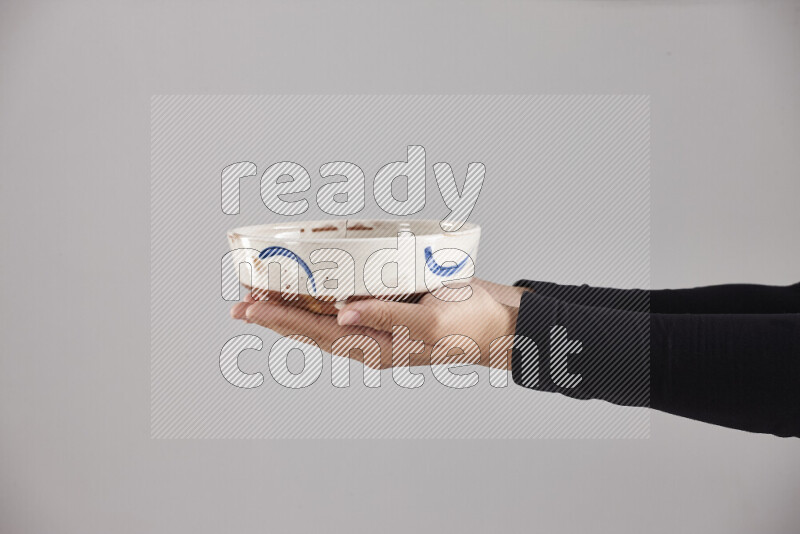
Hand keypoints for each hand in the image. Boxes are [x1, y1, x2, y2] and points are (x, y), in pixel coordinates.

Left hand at [230, 279, 526, 369]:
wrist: (499, 322)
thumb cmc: (469, 323)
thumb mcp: (429, 321)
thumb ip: (386, 318)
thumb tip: (343, 315)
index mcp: (376, 348)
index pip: (317, 333)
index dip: (281, 319)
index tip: (250, 307)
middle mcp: (370, 342)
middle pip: (312, 329)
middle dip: (276, 315)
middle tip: (241, 299)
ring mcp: (378, 329)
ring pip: (323, 320)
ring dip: (292, 307)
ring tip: (263, 293)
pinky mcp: (388, 313)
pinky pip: (344, 308)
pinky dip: (319, 298)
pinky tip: (309, 288)